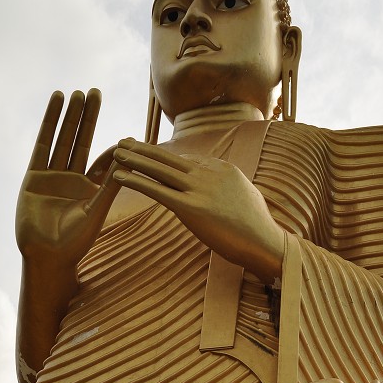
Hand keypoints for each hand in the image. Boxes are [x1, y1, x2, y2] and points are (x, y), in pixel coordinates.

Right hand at [16, 89, 119, 269]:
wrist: (48, 256)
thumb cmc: (76, 242)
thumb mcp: (97, 212)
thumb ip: (110, 187)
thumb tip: (130, 163)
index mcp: (92, 188)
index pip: (105, 160)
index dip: (115, 145)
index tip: (127, 132)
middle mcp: (73, 178)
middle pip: (83, 140)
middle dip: (89, 117)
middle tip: (96, 92)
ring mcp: (53, 175)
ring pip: (64, 138)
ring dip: (71, 116)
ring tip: (78, 92)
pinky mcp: (35, 175)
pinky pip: (43, 144)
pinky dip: (49, 123)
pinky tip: (56, 103)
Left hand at [112, 138, 284, 283]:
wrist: (266, 242)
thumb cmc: (258, 226)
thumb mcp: (246, 196)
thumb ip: (230, 187)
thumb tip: (223, 187)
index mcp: (223, 169)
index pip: (188, 162)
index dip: (164, 160)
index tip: (148, 156)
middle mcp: (210, 174)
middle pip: (169, 159)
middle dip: (144, 149)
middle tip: (123, 140)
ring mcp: (200, 190)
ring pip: (160, 170)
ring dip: (135, 159)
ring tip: (116, 152)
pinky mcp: (192, 208)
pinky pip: (158, 191)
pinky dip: (137, 181)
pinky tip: (121, 176)